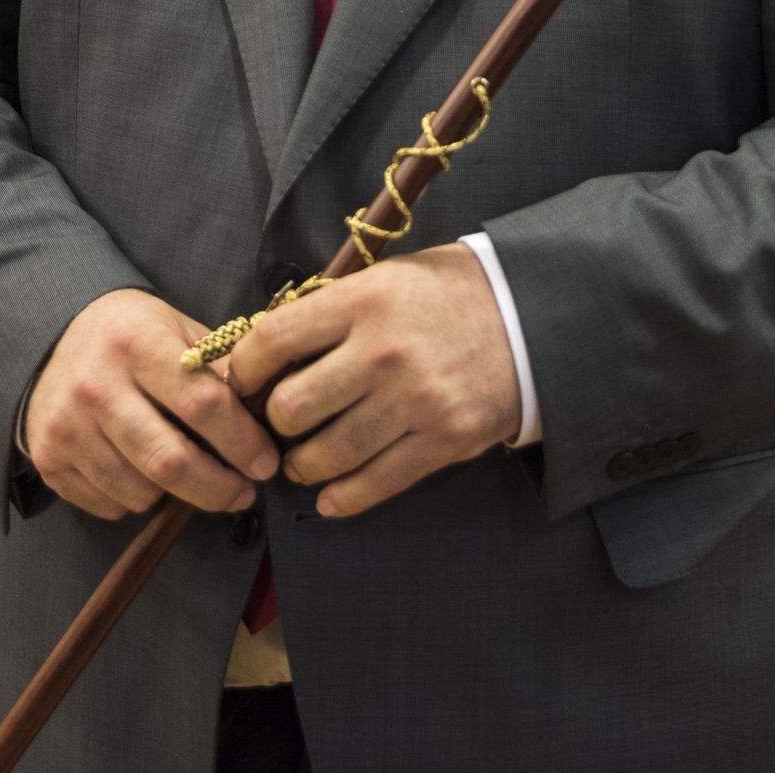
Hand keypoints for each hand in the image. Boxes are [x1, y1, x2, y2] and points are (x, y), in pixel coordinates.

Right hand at [20, 290, 280, 523]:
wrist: (51, 337)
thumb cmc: (131, 335)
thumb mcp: (177, 330)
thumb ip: (219, 369)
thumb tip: (268, 413)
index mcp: (136, 343)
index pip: (202, 403)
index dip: (242, 441)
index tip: (266, 463)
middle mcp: (95, 385)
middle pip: (170, 461)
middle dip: (218, 488)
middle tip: (244, 493)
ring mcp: (66, 426)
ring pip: (140, 492)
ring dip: (176, 496)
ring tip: (191, 477)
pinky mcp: (47, 459)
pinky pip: (109, 505)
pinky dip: (137, 501)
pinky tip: (144, 473)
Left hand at [219, 244, 520, 517]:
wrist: (530, 318)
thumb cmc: (448, 294)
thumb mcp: (388, 277)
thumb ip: (332, 309)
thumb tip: (267, 347)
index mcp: (364, 300)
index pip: (274, 340)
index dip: (245, 370)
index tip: (246, 383)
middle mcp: (383, 351)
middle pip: (292, 408)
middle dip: (275, 424)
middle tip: (280, 425)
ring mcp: (413, 401)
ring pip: (326, 455)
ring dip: (303, 465)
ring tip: (302, 461)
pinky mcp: (441, 440)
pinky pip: (373, 484)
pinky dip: (341, 498)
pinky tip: (329, 496)